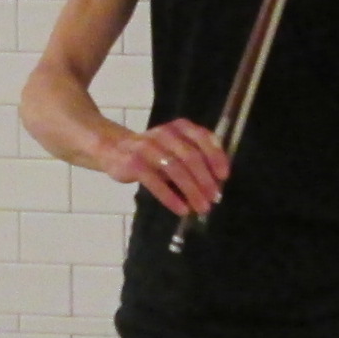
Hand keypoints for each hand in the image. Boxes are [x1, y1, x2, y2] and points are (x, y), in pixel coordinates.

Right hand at [106, 117, 228, 217]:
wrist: (114, 149)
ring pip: (175, 169)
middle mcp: (165, 133)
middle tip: (215, 198)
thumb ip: (196, 159)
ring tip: (201, 207)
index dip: (216, 157)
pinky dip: (171, 198)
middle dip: (205, 179)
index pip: (203, 137)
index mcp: (180, 127)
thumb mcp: (176, 149)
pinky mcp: (134, 163)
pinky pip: (155, 182)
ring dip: (191, 191)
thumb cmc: (154, 152)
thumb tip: (217, 184)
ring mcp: (148, 146)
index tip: (224, 176)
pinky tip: (182, 210)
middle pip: (190, 156)